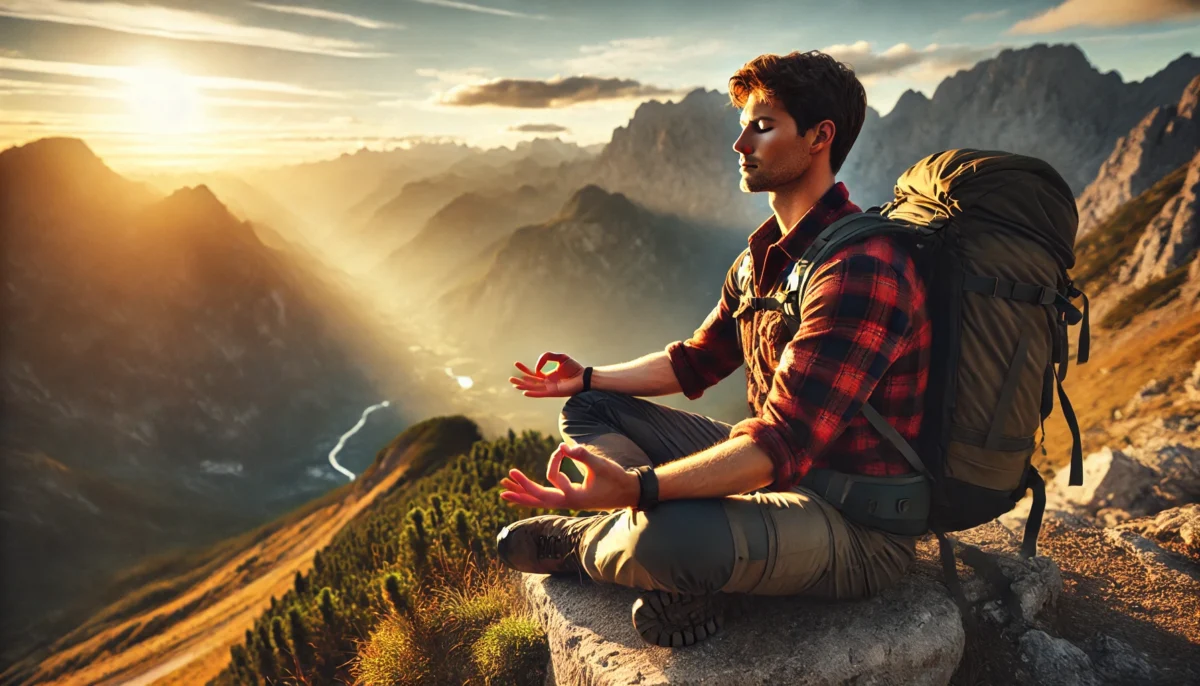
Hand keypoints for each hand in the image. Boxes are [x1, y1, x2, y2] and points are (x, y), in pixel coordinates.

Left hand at [500, 443, 638, 510]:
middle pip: (537, 499)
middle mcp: (567, 502)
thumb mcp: (600, 466)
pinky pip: (547, 497)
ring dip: (523, 495)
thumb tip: (563, 446)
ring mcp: (568, 502)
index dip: (555, 459)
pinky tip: (527, 491)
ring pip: (540, 500)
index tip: (563, 448)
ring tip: (505, 491)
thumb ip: (582, 455)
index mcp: (572, 497)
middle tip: (503, 485)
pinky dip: (534, 494)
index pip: (552, 477)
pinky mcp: (571, 498)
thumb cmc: (616, 479)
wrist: (629, 492)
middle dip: (520, 490)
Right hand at [508, 352, 585, 397]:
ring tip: (513, 383)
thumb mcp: (560, 357)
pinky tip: (524, 392)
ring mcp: (550, 388)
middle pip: (531, 382)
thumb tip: (537, 367)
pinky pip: (541, 393)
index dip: (524, 369)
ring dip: (523, 386)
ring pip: (533, 388)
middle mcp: (547, 383)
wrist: (584, 376)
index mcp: (548, 376)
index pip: (533, 373)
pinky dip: (532, 393)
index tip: (516, 363)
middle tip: (510, 378)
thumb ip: (547, 356)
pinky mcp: (553, 392)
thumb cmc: (574, 368)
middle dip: (520, 380)